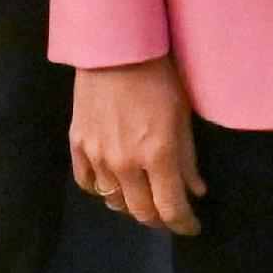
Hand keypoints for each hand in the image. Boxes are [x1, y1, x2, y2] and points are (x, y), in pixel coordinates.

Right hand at [69, 58, 204, 233]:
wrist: (115, 46)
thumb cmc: (159, 74)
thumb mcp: (182, 114)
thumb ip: (187, 158)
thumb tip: (195, 191)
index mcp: (157, 155)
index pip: (170, 208)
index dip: (183, 224)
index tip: (192, 227)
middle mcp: (125, 163)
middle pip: (141, 212)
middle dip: (160, 220)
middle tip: (171, 217)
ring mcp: (97, 156)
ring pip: (113, 201)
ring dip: (132, 206)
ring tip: (145, 200)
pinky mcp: (77, 144)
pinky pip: (87, 182)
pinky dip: (103, 190)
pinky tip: (114, 185)